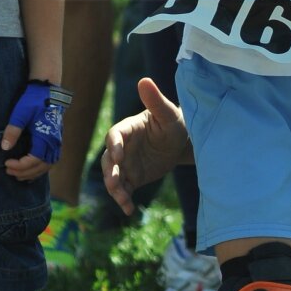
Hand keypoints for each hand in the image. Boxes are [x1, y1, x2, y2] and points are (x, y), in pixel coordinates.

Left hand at [2, 81, 69, 180]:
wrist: (48, 91)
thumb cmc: (34, 101)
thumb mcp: (20, 113)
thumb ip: (13, 131)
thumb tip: (4, 148)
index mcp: (46, 136)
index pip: (34, 160)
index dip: (20, 165)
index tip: (6, 163)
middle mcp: (54, 142)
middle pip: (41, 166)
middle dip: (24, 172)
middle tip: (8, 170)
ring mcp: (56, 142)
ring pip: (48, 165)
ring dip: (33, 173)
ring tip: (18, 175)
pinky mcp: (55, 140)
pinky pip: (51, 160)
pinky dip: (40, 168)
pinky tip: (30, 170)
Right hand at [101, 76, 189, 214]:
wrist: (181, 143)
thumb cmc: (175, 122)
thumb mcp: (168, 113)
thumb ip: (155, 100)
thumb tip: (144, 80)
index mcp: (128, 128)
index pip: (115, 135)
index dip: (114, 144)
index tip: (119, 154)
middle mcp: (122, 147)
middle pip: (109, 159)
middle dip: (110, 171)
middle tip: (114, 182)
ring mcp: (125, 164)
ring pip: (113, 177)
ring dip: (115, 188)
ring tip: (122, 198)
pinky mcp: (132, 178)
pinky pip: (124, 190)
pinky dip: (124, 200)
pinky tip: (129, 210)